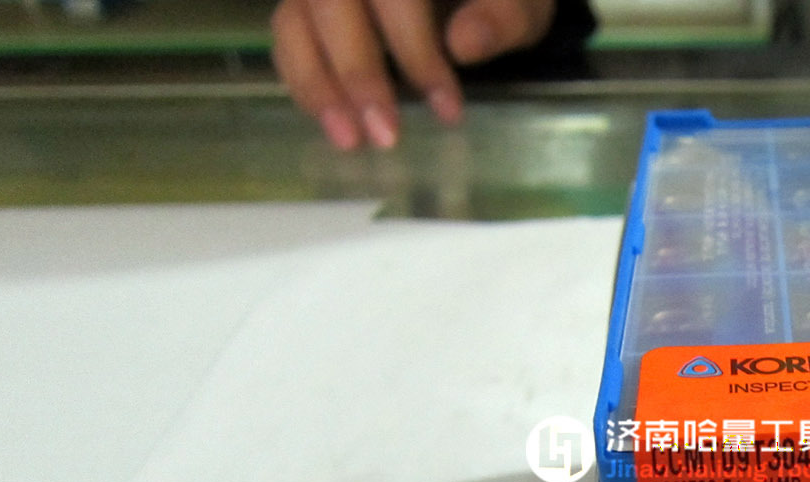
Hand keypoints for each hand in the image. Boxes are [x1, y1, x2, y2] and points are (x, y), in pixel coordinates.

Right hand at [271, 0, 556, 149]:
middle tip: (386, 136)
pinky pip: (288, 36)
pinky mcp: (309, 7)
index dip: (418, 52)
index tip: (448, 110)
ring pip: (296, 21)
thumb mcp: (521, 2)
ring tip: (349, 140)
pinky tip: (334, 123)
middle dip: (358, 73)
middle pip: (332, 3)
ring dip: (318, 83)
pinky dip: (304, 80)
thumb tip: (463, 43)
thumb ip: (503, 14)